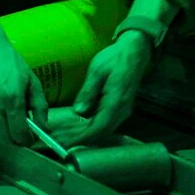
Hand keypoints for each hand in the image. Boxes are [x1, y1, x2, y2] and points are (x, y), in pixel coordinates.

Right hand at [0, 26, 48, 145]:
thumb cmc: (10, 62)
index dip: (26, 140)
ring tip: (4, 116)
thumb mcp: (31, 80)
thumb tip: (43, 129)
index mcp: (13, 98)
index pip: (19, 133)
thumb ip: (39, 106)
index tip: (29, 139)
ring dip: (0, 130)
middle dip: (14, 140)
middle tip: (18, 133)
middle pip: (4, 138)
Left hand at [52, 31, 152, 146]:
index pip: (99, 128)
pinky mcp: (121, 108)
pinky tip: (78, 125)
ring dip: (85, 134)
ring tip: (65, 136)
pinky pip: (107, 123)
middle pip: (101, 132)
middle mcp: (122, 110)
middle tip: (60, 142)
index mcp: (116, 101)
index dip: (83, 138)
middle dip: (80, 139)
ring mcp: (123, 110)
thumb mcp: (97, 70)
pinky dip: (92, 127)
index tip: (66, 143)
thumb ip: (88, 92)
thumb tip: (79, 112)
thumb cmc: (115, 57)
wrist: (135, 50)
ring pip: (104, 129)